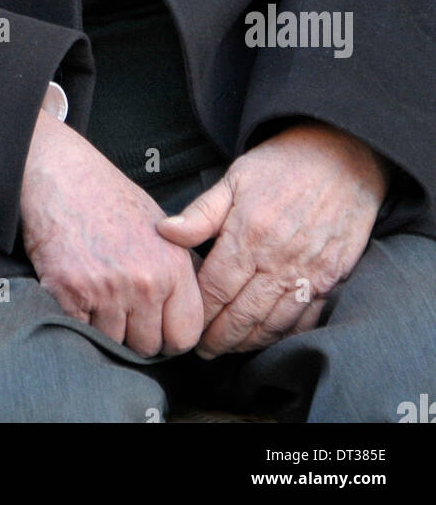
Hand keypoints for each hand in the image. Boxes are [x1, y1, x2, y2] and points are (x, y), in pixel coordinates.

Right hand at [20, 108, 203, 356]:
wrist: (61, 176)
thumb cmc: (110, 199)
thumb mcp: (162, 227)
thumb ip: (181, 269)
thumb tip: (195, 308)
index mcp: (172, 266)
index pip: (185, 335)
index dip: (169, 336)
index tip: (156, 327)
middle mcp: (145, 282)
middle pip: (148, 346)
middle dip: (135, 334)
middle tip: (120, 307)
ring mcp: (108, 290)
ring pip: (114, 343)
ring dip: (105, 327)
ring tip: (97, 293)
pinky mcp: (70, 294)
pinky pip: (82, 333)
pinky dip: (78, 320)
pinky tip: (77, 293)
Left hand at [156, 122, 390, 357]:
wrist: (341, 154)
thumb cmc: (282, 164)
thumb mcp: (234, 178)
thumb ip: (200, 213)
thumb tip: (164, 232)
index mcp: (248, 234)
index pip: (215, 289)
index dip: (199, 313)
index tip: (185, 324)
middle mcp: (278, 259)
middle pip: (242, 315)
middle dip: (219, 338)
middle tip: (203, 350)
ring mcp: (308, 271)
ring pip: (273, 323)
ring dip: (248, 342)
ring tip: (230, 348)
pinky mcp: (332, 277)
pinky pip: (306, 318)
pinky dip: (285, 334)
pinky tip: (268, 337)